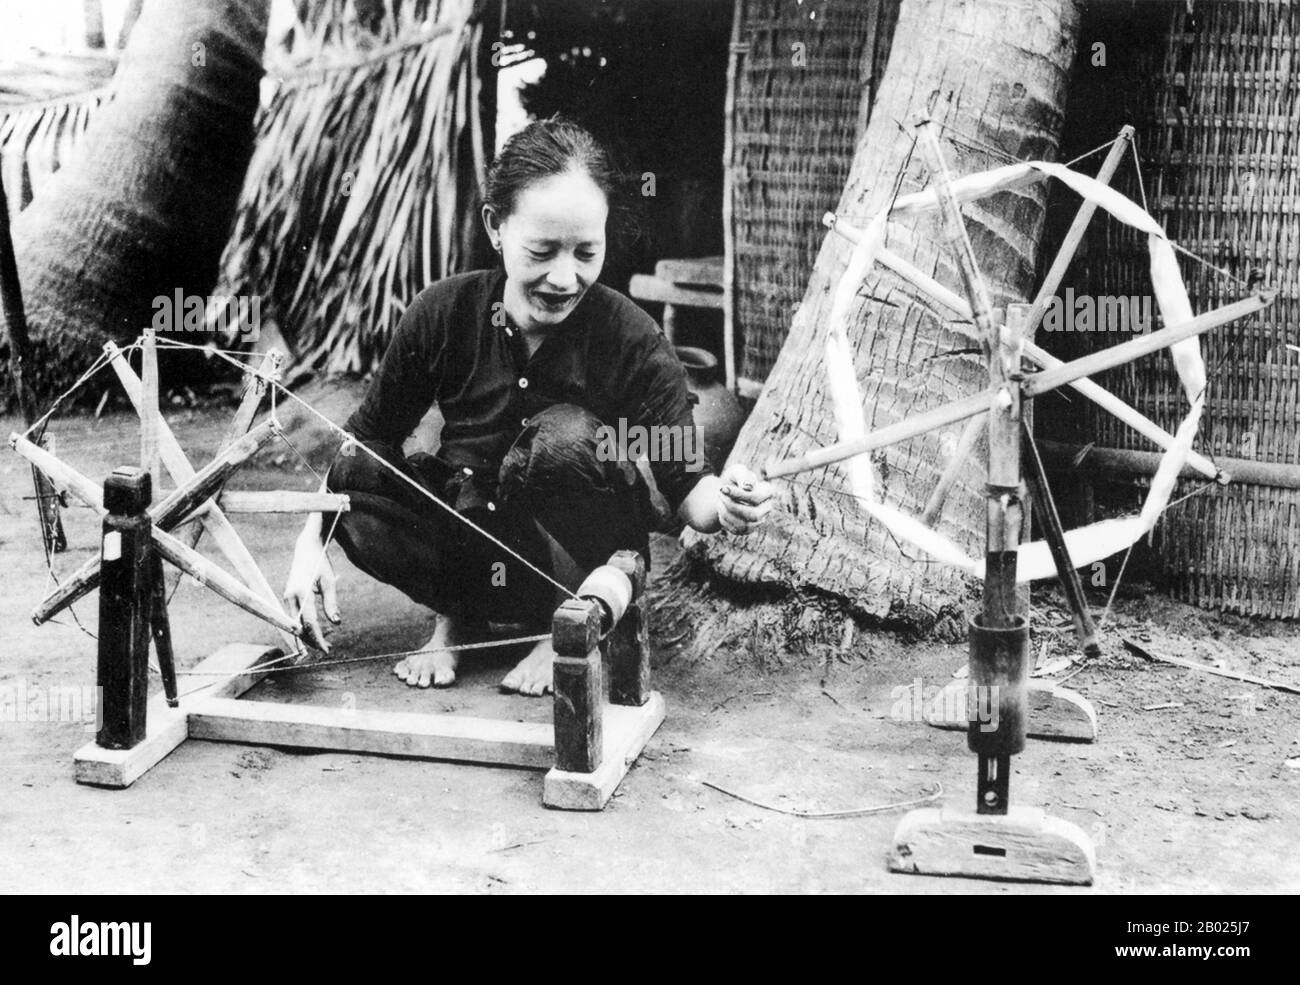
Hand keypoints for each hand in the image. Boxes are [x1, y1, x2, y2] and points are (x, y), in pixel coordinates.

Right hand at [283, 522, 340, 650]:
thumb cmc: (320, 563)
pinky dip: (304, 626)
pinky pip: (294, 617)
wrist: (306, 548)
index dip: (317, 637)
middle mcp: (290, 596)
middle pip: (299, 626)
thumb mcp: (329, 582)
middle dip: (311, 640)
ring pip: (295, 623)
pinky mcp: (288, 597)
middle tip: (327, 649)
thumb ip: (331, 603)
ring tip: (323, 643)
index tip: (326, 649)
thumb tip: (336, 623)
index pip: (308, 622)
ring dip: (307, 635)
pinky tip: (315, 632)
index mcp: (301, 592)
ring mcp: (287, 597)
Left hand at [716, 463, 775, 534]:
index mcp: (768, 492)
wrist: (729, 492)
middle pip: (753, 514)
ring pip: (744, 525)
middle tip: (719, 494)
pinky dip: (724, 519)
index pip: (756, 497)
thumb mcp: (738, 471)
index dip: (739, 495)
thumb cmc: (736, 479)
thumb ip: (743, 475)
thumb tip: (748, 487)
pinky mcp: (747, 530)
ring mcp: (758, 521)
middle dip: (732, 506)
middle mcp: (767, 509)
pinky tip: (720, 507)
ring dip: (726, 512)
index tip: (723, 488)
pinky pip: (736, 530)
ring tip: (718, 499)